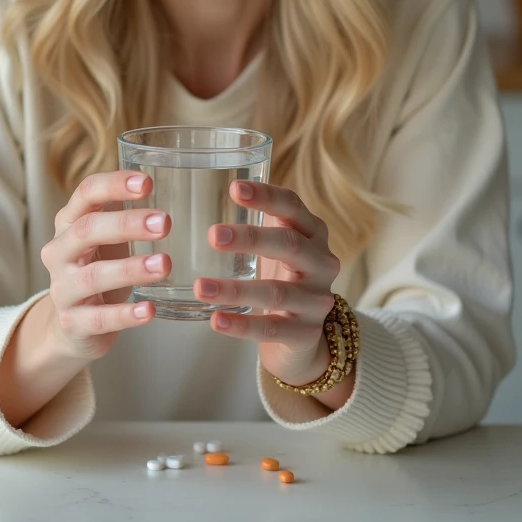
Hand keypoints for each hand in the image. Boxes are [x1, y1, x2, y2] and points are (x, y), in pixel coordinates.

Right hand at [40, 171, 171, 362]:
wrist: (71, 325)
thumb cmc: (97, 267)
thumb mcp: (105, 237)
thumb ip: (123, 211)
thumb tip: (165, 179)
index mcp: (69, 222)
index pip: (86, 193)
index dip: (114, 185)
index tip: (147, 182)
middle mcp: (59, 251)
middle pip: (88, 230)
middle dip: (127, 224)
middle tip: (165, 222)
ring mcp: (62, 288)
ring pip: (94, 275)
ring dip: (131, 269)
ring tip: (164, 264)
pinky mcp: (73, 323)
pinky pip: (99, 318)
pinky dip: (126, 314)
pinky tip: (149, 310)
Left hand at [193, 180, 339, 387]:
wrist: (305, 333)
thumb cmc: (282, 275)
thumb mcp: (276, 244)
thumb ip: (253, 220)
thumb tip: (199, 187)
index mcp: (312, 232)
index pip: (292, 206)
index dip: (266, 195)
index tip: (234, 188)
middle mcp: (322, 262)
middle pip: (289, 245)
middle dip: (251, 238)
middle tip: (212, 235)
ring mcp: (317, 300)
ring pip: (277, 292)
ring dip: (236, 289)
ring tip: (201, 286)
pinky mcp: (307, 334)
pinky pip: (273, 329)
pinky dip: (243, 325)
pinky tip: (216, 320)